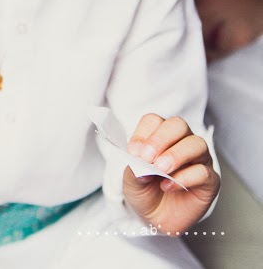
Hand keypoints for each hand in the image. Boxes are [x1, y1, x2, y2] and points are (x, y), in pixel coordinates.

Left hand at [123, 114, 219, 234]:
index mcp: (160, 136)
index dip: (143, 133)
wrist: (155, 218)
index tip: (133, 152)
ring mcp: (199, 160)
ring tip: (160, 169)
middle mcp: (182, 143)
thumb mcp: (131, 179)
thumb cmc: (144, 190)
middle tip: (147, 157)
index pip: (154, 121)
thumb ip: (134, 167)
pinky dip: (184, 177)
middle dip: (161, 139)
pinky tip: (168, 186)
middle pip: (178, 125)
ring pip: (196, 144)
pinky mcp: (210, 180)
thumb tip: (142, 162)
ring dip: (176, 155)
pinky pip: (203, 172)